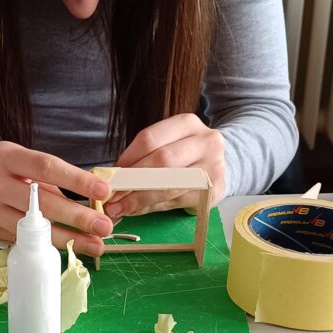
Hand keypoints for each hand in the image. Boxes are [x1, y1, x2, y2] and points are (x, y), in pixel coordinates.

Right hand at [0, 141, 112, 255]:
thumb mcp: (11, 157)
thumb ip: (41, 177)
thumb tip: (76, 201)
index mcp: (6, 158)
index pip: (46, 168)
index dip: (76, 180)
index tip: (102, 191)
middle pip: (42, 204)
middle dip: (77, 218)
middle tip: (105, 227)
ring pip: (32, 230)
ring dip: (67, 240)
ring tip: (94, 246)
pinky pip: (20, 239)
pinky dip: (44, 245)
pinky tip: (66, 249)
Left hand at [105, 114, 224, 218]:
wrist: (222, 161)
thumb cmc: (184, 153)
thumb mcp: (167, 143)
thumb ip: (142, 156)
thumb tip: (111, 178)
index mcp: (187, 123)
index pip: (150, 138)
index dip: (127, 159)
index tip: (111, 175)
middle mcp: (205, 142)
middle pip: (161, 161)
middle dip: (132, 181)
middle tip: (112, 196)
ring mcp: (214, 166)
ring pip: (169, 185)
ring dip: (140, 199)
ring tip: (120, 207)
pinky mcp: (215, 190)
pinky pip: (177, 201)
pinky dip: (154, 207)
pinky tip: (139, 209)